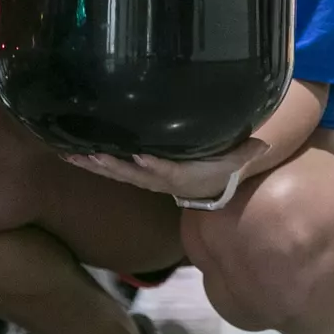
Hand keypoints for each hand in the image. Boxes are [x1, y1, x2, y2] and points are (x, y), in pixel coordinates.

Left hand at [70, 139, 268, 202]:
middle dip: (111, 165)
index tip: (141, 157)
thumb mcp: (236, 162)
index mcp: (181, 176)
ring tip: (70, 155)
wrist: (206, 191)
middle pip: (131, 174)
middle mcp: (157, 179)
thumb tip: (264, 143)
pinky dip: (90, 162)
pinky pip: (109, 169)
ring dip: (92, 165)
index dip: (155, 166)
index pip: (167, 171)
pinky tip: (70, 153)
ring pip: (114, 173)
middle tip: (92, 155)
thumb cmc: (219, 169)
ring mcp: (143, 178)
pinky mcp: (134, 174)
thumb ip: (247, 152)